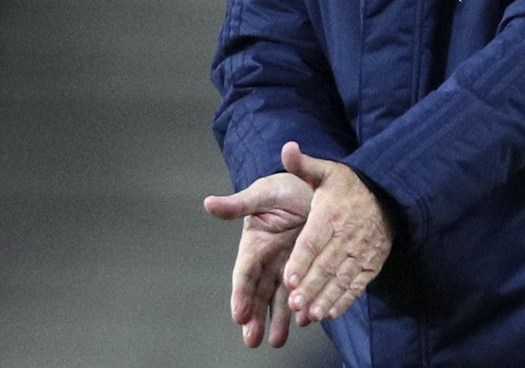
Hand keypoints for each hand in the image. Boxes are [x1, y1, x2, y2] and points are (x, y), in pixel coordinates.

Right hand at [204, 171, 312, 346]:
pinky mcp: (308, 268)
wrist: (315, 185)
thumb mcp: (263, 194)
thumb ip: (238, 205)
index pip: (244, 274)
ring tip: (276, 340)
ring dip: (278, 320)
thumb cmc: (284, 187)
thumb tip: (209, 203)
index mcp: (254, 245)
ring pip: (280, 299)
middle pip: (259, 294)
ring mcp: (289, 266)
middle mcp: (269, 261)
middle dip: (254, 318)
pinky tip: (305, 321)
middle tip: (252, 340)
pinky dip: (304, 307)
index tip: (238, 314)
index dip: (241, 294)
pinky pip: (304, 291)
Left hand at [281, 141, 393, 324]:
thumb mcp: (326, 171)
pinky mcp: (371, 264)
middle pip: (327, 264)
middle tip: (295, 303)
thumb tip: (286, 148)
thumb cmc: (348, 186)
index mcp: (330, 213)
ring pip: (341, 278)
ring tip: (309, 313)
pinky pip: (357, 285)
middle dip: (311, 285)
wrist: (388, 195)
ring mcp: (361, 251)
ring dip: (325, 297)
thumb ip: (303, 165)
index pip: (314, 239)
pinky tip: (329, 313)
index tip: (288, 278)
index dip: (302, 260)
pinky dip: (343, 301)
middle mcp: (347, 234)